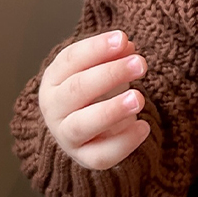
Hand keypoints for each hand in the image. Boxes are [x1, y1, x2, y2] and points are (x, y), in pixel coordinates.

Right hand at [38, 30, 149, 169]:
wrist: (84, 127)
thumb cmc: (94, 87)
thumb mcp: (101, 65)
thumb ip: (113, 54)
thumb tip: (127, 45)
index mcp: (55, 79)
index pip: (71, 60)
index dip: (97, 48)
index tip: (123, 38)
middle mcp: (55, 108)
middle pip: (76, 90)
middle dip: (110, 74)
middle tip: (141, 63)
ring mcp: (67, 136)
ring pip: (82, 125)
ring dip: (112, 110)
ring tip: (139, 98)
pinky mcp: (84, 158)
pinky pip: (101, 155)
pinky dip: (123, 142)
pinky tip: (143, 127)